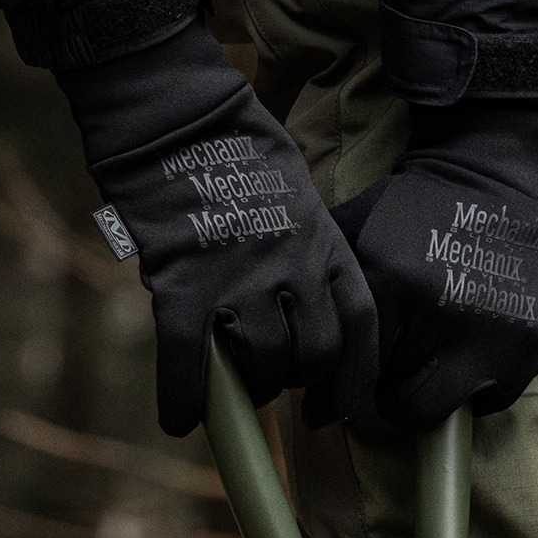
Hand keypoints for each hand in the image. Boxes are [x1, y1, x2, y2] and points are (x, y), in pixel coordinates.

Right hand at [57, 23, 376, 435]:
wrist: (178, 117)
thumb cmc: (236, 154)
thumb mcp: (299, 200)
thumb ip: (307, 255)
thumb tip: (299, 308)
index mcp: (325, 247)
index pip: (359, 328)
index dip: (354, 378)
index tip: (341, 408)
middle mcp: (292, 270)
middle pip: (311, 357)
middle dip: (293, 380)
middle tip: (270, 378)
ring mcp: (239, 281)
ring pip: (257, 365)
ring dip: (244, 385)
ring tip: (229, 380)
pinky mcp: (184, 285)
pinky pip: (188, 359)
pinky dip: (182, 397)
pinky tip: (178, 420)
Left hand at [332, 100, 537, 430]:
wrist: (500, 178)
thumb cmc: (416, 206)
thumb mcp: (359, 226)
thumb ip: (322, 281)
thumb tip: (283, 347)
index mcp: (393, 281)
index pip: (351, 369)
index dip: (332, 392)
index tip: (319, 408)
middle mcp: (442, 314)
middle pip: (390, 398)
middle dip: (378, 391)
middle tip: (380, 372)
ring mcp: (491, 337)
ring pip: (433, 411)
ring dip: (419, 398)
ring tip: (417, 370)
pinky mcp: (528, 350)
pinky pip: (485, 406)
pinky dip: (469, 395)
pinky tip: (460, 362)